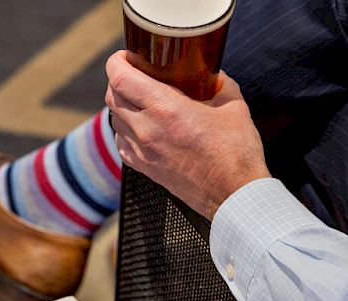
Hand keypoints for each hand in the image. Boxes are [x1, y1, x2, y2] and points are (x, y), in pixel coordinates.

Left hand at [105, 50, 270, 219]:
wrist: (232, 194)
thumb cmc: (235, 153)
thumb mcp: (232, 106)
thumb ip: (217, 84)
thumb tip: (211, 75)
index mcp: (165, 109)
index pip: (120, 79)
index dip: (116, 62)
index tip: (125, 57)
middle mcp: (147, 131)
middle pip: (112, 98)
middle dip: (118, 81)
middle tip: (133, 75)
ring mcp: (143, 153)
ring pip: (115, 122)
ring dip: (121, 107)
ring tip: (139, 101)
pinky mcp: (146, 169)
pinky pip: (122, 145)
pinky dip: (125, 132)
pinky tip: (140, 128)